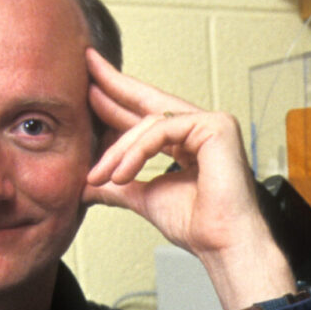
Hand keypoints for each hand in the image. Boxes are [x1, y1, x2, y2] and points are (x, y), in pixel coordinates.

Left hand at [83, 51, 293, 309]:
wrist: (222, 244)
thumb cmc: (198, 226)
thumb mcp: (144, 198)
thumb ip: (118, 186)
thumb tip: (87, 186)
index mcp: (188, 142)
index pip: (147, 115)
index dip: (117, 100)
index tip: (90, 88)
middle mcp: (201, 128)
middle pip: (150, 102)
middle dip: (115, 85)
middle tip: (88, 64)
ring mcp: (211, 125)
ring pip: (149, 123)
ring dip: (118, 149)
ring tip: (98, 175)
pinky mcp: (216, 127)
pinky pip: (162, 131)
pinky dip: (136, 152)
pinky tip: (121, 174)